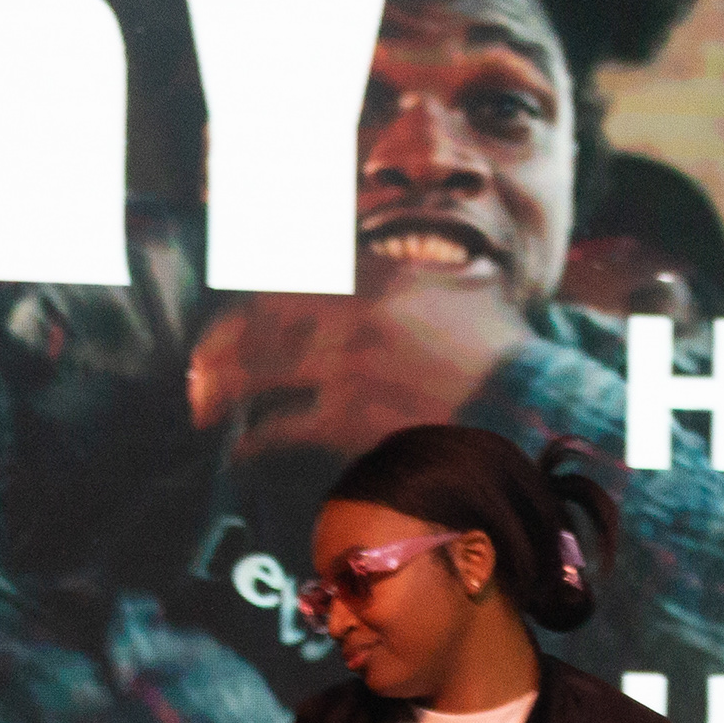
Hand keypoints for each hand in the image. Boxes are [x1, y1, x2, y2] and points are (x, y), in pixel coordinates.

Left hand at [186, 281, 531, 464]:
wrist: (523, 405)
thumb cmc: (498, 357)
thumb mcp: (453, 291)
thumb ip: (404, 280)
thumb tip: (377, 273)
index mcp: (373, 277)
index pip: (288, 274)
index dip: (249, 298)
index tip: (230, 316)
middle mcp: (350, 312)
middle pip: (258, 320)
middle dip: (220, 345)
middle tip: (199, 367)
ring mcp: (345, 363)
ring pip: (258, 369)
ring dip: (221, 388)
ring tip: (203, 405)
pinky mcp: (347, 416)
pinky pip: (279, 427)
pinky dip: (253, 440)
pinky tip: (239, 449)